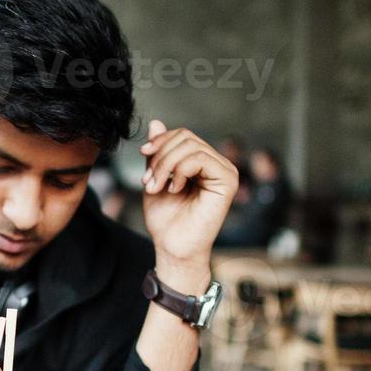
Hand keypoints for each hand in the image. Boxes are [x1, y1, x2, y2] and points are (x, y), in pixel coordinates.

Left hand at [139, 120, 238, 278]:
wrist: (173, 248)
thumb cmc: (166, 220)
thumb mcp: (155, 178)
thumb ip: (157, 153)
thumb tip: (156, 122)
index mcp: (202, 162)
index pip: (182, 135)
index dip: (160, 141)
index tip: (143, 155)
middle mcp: (217, 164)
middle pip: (185, 137)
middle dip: (160, 156)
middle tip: (148, 181)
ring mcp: (225, 171)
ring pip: (190, 146)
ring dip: (165, 165)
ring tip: (157, 187)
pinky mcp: (227, 181)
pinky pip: (200, 158)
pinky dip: (180, 171)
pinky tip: (174, 188)